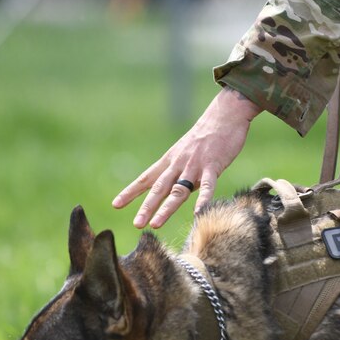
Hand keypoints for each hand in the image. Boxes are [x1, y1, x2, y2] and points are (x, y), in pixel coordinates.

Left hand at [112, 87, 262, 228]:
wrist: (224, 116)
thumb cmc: (206, 135)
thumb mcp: (185, 151)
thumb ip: (179, 171)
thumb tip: (172, 190)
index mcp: (170, 161)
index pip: (146, 178)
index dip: (131, 192)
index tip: (116, 204)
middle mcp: (178, 164)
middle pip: (159, 188)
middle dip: (147, 207)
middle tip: (137, 223)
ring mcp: (194, 166)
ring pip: (178, 190)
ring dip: (166, 208)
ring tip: (155, 224)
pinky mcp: (213, 166)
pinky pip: (207, 185)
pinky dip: (203, 199)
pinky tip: (198, 213)